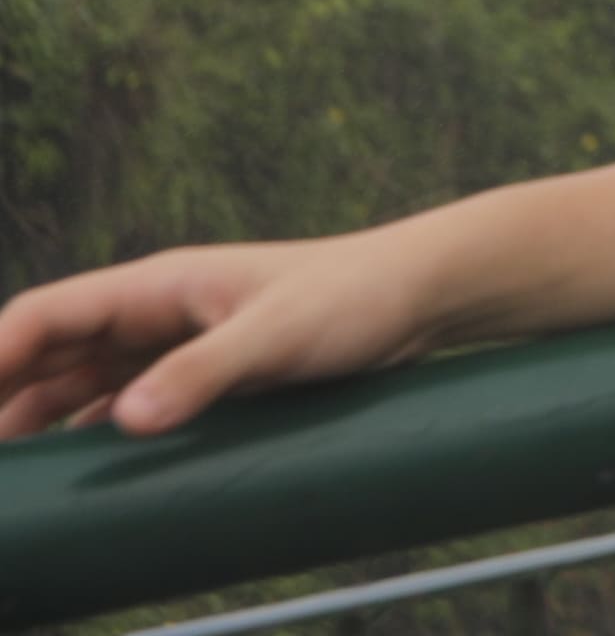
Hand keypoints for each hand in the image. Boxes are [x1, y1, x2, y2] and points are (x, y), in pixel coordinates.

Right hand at [0, 229, 439, 439]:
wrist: (423, 296)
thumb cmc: (355, 297)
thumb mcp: (277, 335)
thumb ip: (204, 372)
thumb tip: (126, 418)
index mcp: (158, 286)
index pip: (46, 316)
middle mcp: (156, 314)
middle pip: (50, 355)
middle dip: (3, 398)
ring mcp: (179, 346)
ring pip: (82, 385)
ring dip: (40, 423)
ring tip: (16, 479)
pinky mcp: (209, 377)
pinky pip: (128, 406)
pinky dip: (94, 436)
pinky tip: (76, 474)